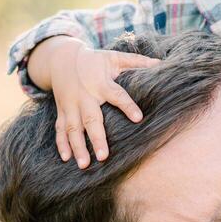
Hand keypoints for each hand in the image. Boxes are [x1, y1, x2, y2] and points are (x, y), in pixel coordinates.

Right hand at [36, 38, 157, 167]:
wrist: (62, 59)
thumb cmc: (94, 60)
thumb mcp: (114, 57)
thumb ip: (136, 61)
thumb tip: (160, 63)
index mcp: (100, 83)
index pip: (116, 95)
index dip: (127, 106)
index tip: (138, 118)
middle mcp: (84, 96)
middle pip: (91, 119)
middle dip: (96, 138)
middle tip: (103, 156)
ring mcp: (71, 105)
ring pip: (73, 128)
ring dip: (77, 147)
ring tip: (84, 164)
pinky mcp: (62, 111)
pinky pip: (60, 129)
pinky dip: (61, 143)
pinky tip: (66, 158)